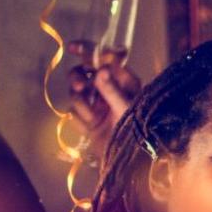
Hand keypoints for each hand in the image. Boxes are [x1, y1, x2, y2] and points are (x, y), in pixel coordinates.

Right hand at [65, 40, 142, 159]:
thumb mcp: (127, 109)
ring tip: (92, 116)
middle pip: (82, 72)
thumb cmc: (138, 133)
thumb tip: (101, 70)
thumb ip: (112, 90)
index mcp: (124, 82)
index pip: (104, 59)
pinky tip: (91, 128)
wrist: (131, 163)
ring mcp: (97, 104)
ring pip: (75, 92)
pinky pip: (73, 112)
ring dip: (81, 103)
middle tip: (80, 87)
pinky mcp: (88, 120)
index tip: (73, 48)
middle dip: (78, 78)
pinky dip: (80, 120)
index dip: (88, 51)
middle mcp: (109, 90)